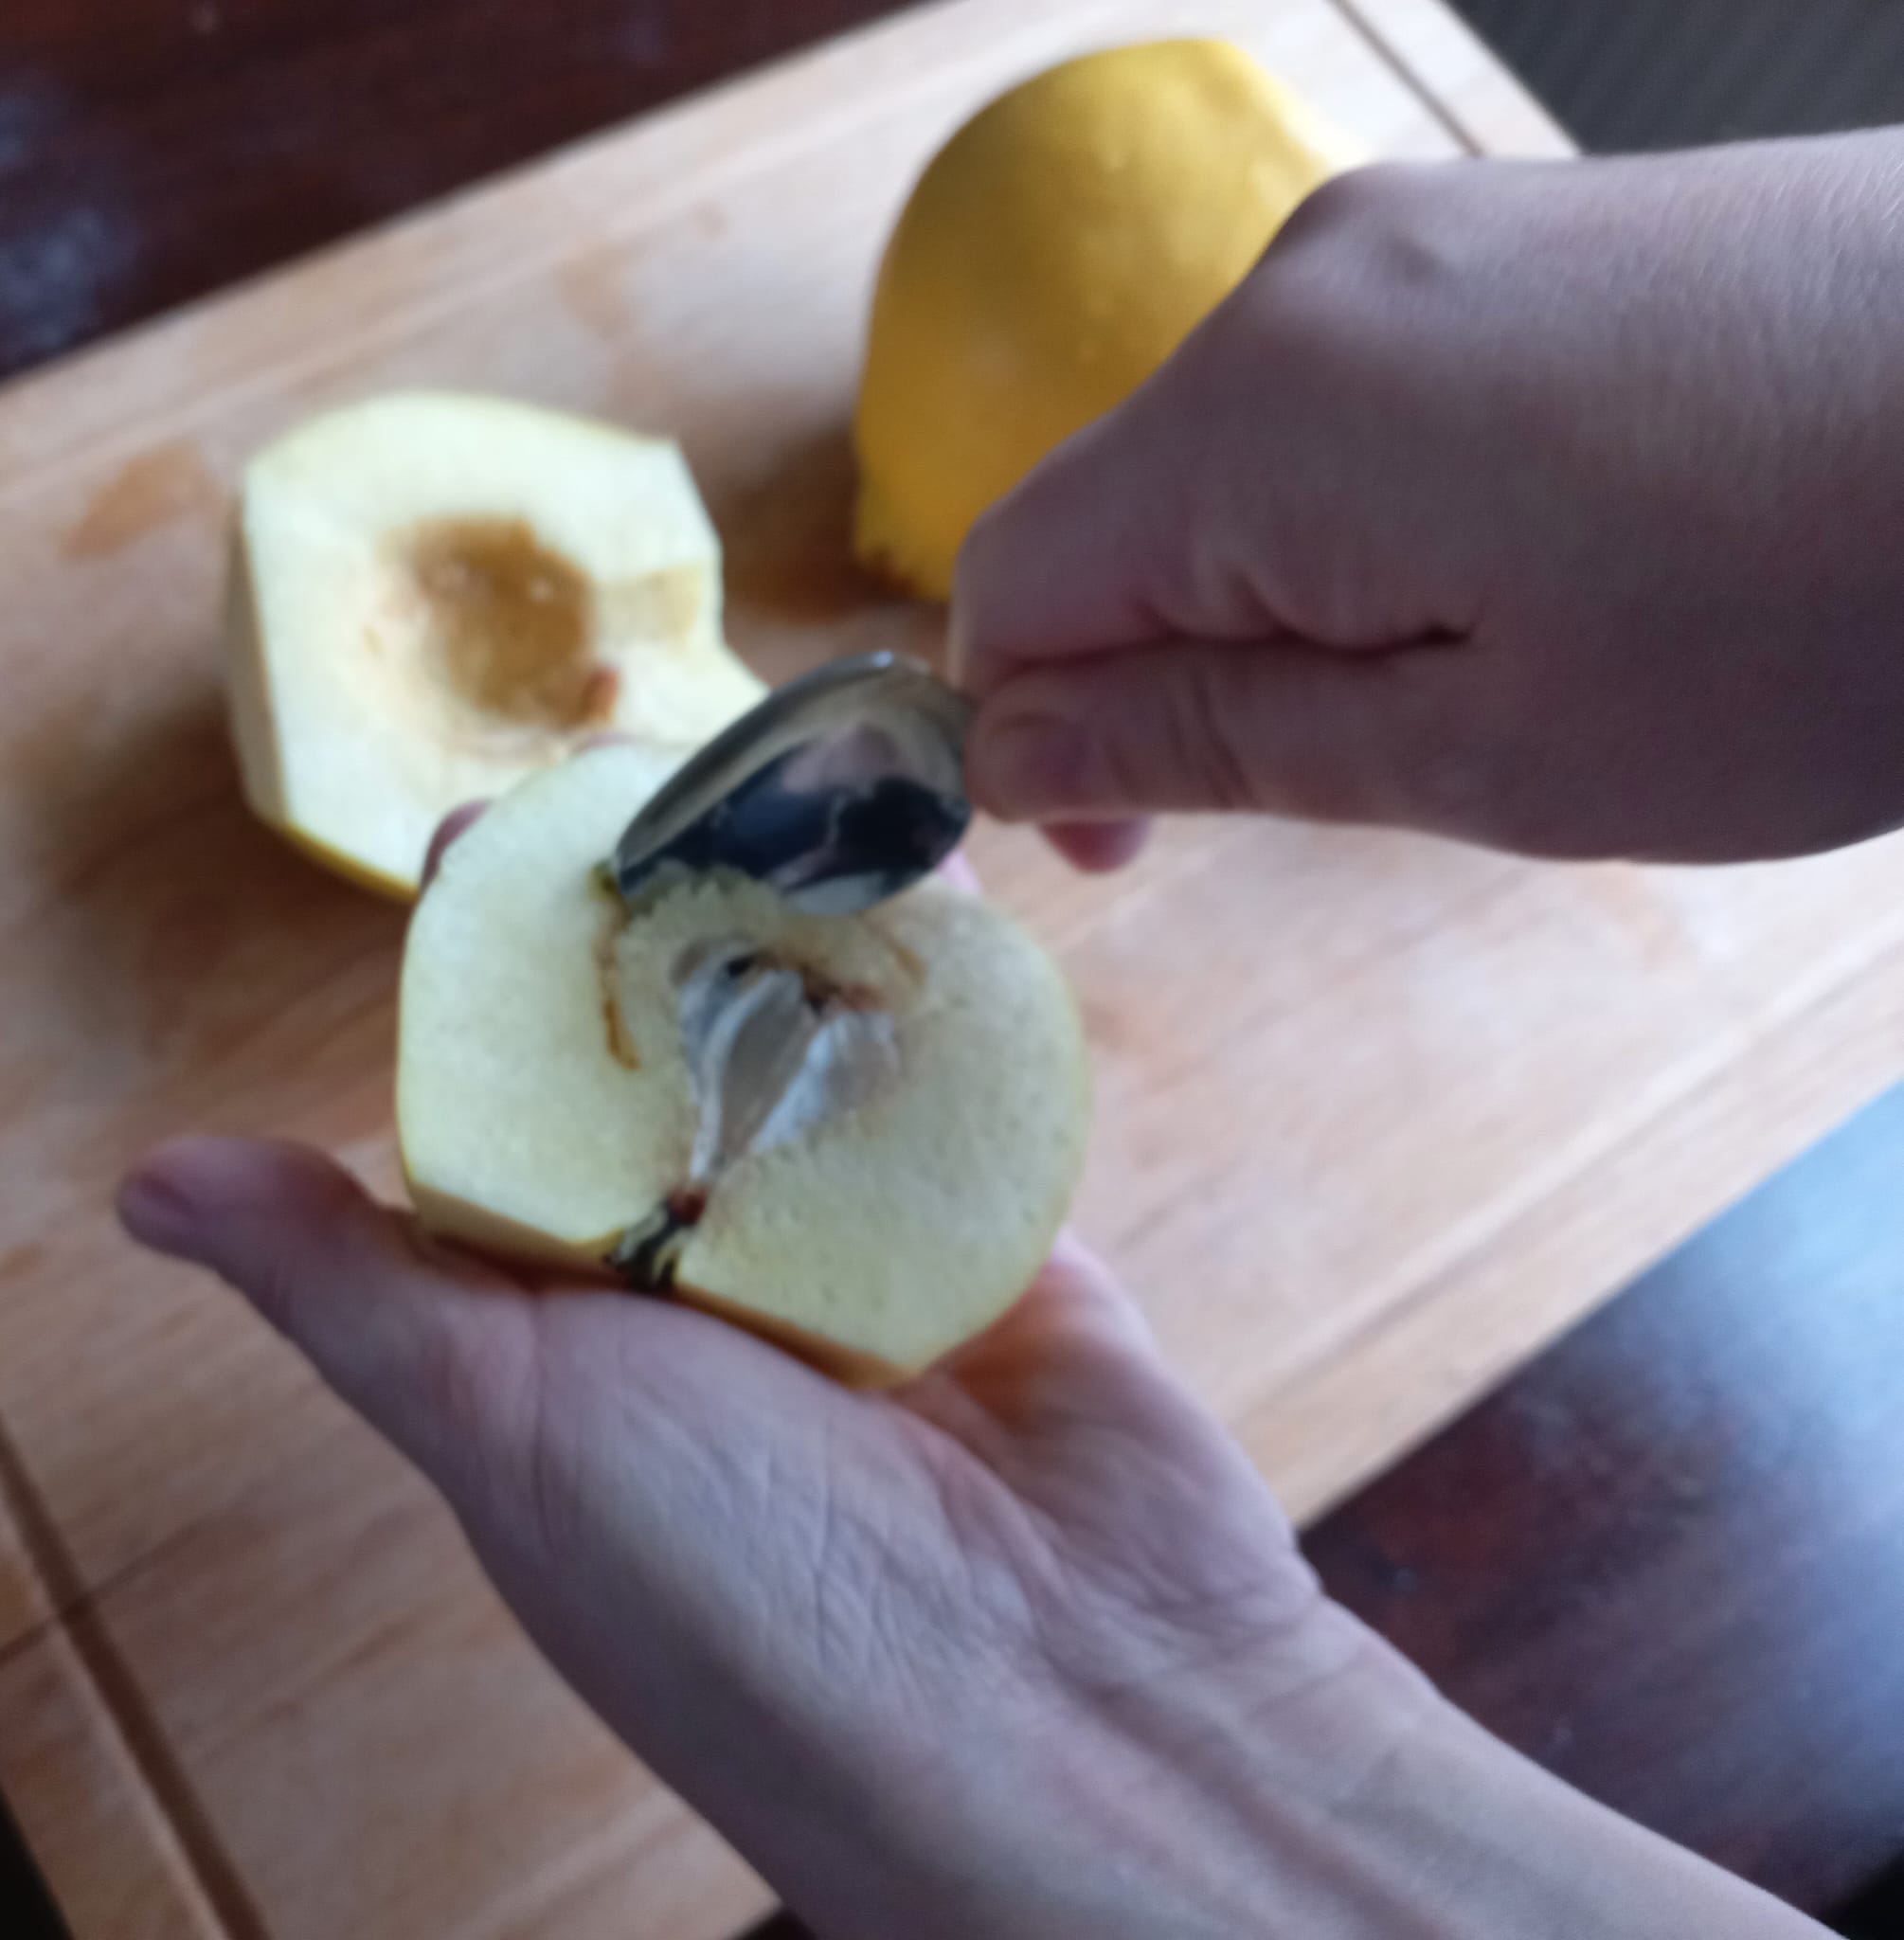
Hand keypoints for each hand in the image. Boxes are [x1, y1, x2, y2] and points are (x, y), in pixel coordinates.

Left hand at [114, 814, 1824, 1937]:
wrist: (1069, 1710)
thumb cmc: (752, 1598)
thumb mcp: (511, 1431)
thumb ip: (360, 1287)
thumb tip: (153, 1181)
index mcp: (568, 1329)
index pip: (501, 1103)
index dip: (483, 964)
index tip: (480, 825)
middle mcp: (707, 1287)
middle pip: (667, 1057)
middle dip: (656, 921)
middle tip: (658, 778)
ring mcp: (860, 1258)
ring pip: (816, 1052)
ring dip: (805, 938)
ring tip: (789, 798)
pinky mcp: (997, 1242)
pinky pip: (961, 1087)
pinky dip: (946, 993)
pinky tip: (927, 884)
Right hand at [955, 134, 1903, 866]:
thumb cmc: (1809, 621)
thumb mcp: (1477, 754)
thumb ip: (1208, 738)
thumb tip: (1010, 744)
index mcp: (1258, 417)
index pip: (1010, 580)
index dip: (1023, 734)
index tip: (1128, 854)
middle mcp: (1304, 284)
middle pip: (1119, 513)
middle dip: (1163, 674)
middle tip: (1332, 798)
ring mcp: (1419, 237)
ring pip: (1237, 463)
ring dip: (1281, 607)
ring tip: (1467, 694)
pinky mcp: (1515, 232)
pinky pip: (1352, 402)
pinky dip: (1371, 524)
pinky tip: (1521, 583)